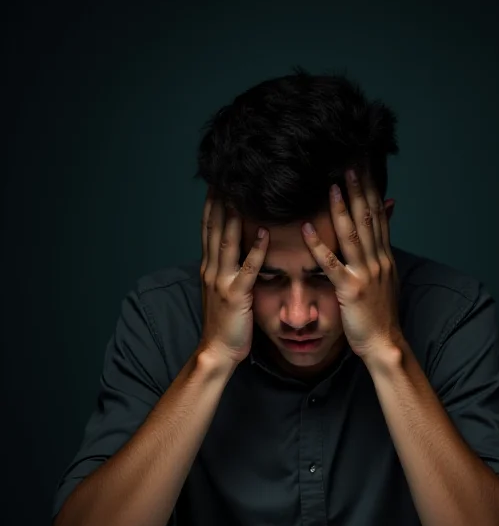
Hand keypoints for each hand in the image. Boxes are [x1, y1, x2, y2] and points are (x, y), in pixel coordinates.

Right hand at [199, 189, 268, 364]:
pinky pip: (248, 268)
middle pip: (213, 228)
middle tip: (225, 175)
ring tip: (241, 193)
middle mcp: (212, 270)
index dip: (212, 204)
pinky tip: (263, 232)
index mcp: (208, 268)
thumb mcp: (220, 291)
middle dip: (218, 200)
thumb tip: (232, 251)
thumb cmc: (224, 323)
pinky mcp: (236, 295)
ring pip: (227, 242)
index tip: (218, 182)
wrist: (217, 350)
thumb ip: (225, 270)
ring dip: (233, 216)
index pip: (208, 229)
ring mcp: (222, 282)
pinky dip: (255, 249)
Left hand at [301, 169, 401, 361]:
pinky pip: (332, 264)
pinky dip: (320, 245)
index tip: (363, 167)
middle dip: (359, 190)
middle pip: (368, 218)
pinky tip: (307, 229)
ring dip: (342, 209)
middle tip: (350, 162)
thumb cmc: (380, 314)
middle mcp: (378, 260)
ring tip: (333, 185)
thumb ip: (382, 251)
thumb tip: (386, 224)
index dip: (370, 190)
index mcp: (384, 257)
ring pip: (353, 235)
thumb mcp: (387, 278)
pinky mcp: (350, 290)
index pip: (378, 216)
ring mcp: (365, 274)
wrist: (385, 343)